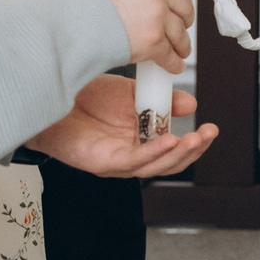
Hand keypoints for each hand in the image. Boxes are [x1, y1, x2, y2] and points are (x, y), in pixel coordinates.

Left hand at [27, 74, 218, 176]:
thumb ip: (160, 100)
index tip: (211, 129)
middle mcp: (130, 154)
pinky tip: (169, 141)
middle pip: (169, 162)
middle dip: (193, 150)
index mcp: (139, 139)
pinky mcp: (103, 163)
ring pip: (155, 166)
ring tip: (195, 139)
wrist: (48, 95)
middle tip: (209, 134)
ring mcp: (117, 161)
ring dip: (178, 153)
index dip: (195, 142)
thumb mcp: (131, 93)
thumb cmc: (82, 98)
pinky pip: (134, 161)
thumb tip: (191, 104)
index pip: (173, 148)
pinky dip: (153, 152)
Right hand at [85, 0, 193, 70]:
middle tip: (178, 23)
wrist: (68, 25)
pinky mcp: (153, 43)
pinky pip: (171, 55)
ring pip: (182, 33)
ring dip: (181, 43)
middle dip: (184, 17)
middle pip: (185, 5)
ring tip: (177, 48)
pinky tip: (172, 64)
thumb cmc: (79, 1)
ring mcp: (157, 16)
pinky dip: (173, 63)